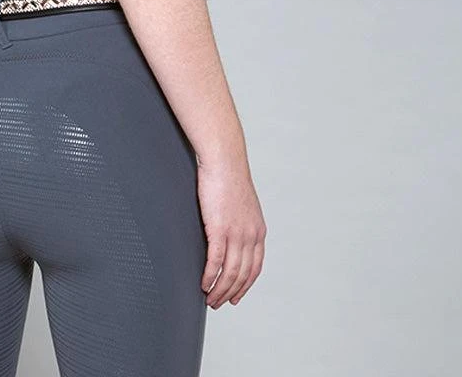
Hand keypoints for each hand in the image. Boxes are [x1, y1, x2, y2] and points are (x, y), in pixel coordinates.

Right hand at [196, 156, 265, 307]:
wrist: (224, 160)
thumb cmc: (228, 176)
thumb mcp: (241, 203)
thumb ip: (239, 221)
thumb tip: (228, 229)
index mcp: (258, 230)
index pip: (255, 267)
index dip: (245, 285)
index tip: (235, 296)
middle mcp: (251, 235)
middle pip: (243, 274)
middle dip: (230, 292)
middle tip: (218, 303)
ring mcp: (236, 233)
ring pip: (230, 272)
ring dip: (219, 289)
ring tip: (209, 298)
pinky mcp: (219, 228)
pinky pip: (216, 260)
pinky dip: (210, 276)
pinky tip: (204, 283)